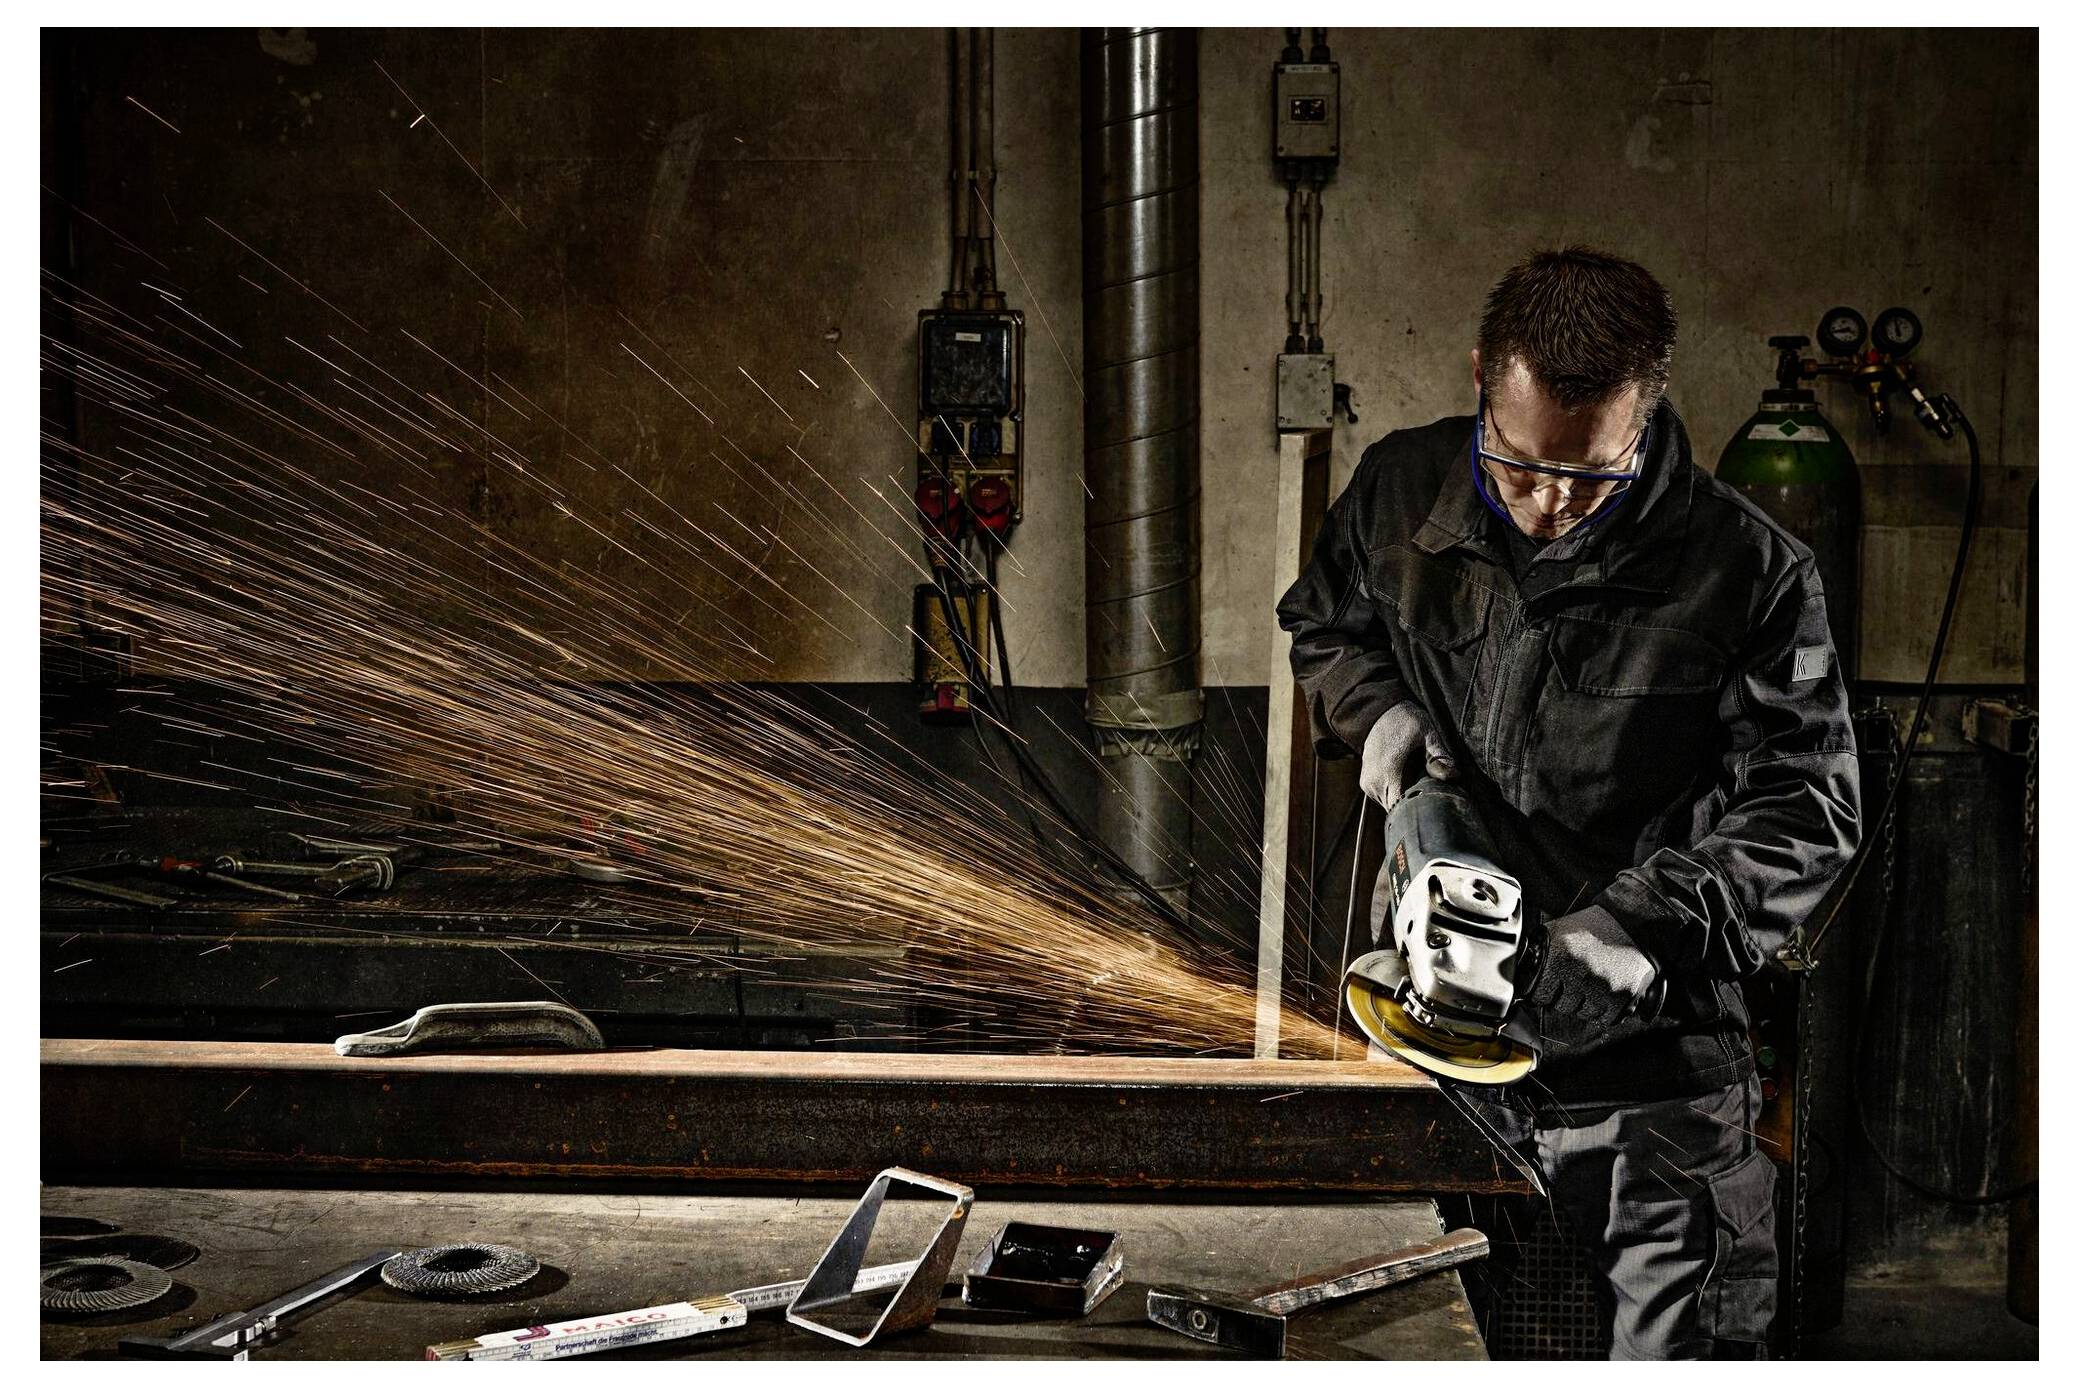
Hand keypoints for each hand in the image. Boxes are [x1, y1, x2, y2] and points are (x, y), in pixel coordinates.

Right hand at [1358, 702, 1455, 811]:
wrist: (1379, 712)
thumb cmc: (1405, 721)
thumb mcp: (1427, 733)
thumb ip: (1438, 756)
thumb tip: (1453, 775)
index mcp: (1389, 772)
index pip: (1402, 807)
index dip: (1418, 808)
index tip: (1432, 802)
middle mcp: (1375, 781)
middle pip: (1397, 809)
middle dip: (1413, 804)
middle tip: (1428, 790)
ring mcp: (1368, 784)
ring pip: (1389, 805)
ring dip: (1403, 799)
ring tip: (1416, 782)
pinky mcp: (1366, 784)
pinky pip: (1383, 798)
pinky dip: (1394, 794)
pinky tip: (1404, 781)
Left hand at [1527, 906, 1658, 1041]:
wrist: (1632, 923)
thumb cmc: (1594, 926)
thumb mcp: (1560, 930)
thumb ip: (1541, 951)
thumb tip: (1524, 972)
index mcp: (1560, 956)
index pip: (1540, 994)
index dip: (1543, 992)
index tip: (1548, 990)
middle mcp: (1579, 974)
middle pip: (1561, 1006)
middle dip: (1564, 997)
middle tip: (1573, 983)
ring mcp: (1602, 988)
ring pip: (1582, 1013)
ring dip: (1584, 1004)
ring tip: (1590, 986)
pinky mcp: (1623, 996)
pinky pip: (1604, 1019)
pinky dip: (1602, 1012)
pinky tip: (1603, 995)